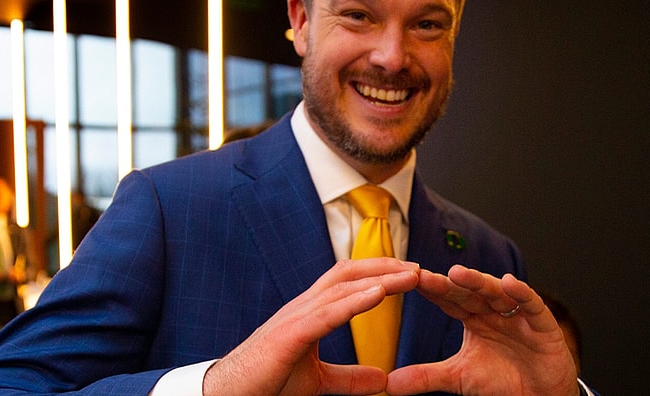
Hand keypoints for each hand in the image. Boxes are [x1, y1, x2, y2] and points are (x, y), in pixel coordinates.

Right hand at [203, 258, 419, 395]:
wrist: (230, 393)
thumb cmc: (267, 382)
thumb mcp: (317, 381)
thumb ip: (349, 378)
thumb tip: (382, 379)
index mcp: (309, 312)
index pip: (347, 280)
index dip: (378, 272)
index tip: (409, 274)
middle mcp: (303, 306)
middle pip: (348, 273)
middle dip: (385, 267)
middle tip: (418, 268)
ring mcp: (295, 317)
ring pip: (343, 288)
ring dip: (380, 279)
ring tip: (411, 276)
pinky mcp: (290, 335)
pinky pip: (327, 313)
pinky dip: (355, 301)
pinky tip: (379, 294)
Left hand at [387, 265, 578, 395]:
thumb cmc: (501, 380)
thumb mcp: (458, 378)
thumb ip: (426, 377)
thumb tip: (389, 383)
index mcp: (472, 316)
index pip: (447, 300)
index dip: (429, 291)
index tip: (406, 281)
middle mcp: (492, 309)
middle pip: (467, 292)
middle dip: (446, 283)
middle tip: (423, 274)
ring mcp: (517, 313)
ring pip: (496, 292)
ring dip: (478, 282)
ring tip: (458, 273)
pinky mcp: (543, 323)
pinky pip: (532, 304)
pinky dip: (521, 293)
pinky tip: (509, 283)